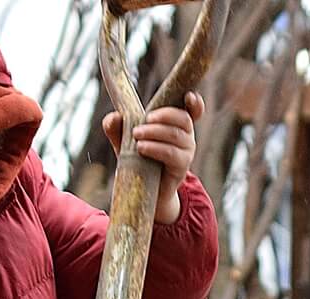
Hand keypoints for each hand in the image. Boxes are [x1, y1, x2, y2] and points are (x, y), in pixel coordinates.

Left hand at [104, 92, 203, 225]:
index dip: (195, 103)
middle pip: (183, 118)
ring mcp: (186, 152)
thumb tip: (114, 117)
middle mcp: (186, 136)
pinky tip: (142, 148)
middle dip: (164, 115)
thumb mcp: (124, 141)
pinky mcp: (181, 167)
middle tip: (144, 119)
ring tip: (136, 135)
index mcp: (176, 124)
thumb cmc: (138, 160)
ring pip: (176, 135)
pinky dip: (156, 148)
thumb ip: (117, 127)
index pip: (193, 111)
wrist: (145, 191)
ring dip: (155, 132)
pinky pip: (172, 154)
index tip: (189, 96)